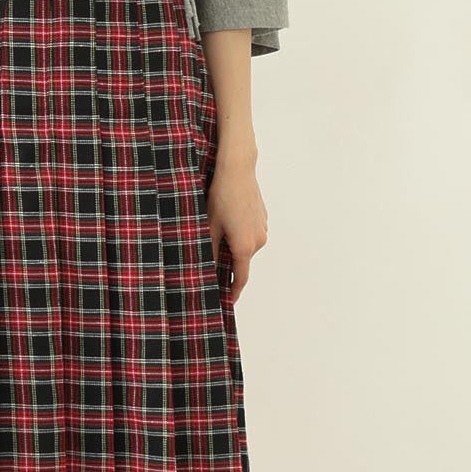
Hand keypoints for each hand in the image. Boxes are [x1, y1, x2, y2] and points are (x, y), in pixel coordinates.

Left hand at [203, 155, 268, 302]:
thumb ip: (211, 252)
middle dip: (229, 266)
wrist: (237, 170)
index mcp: (244, 247)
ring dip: (233, 247)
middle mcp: (258, 241)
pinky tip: (227, 222)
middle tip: (212, 266)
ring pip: (245, 247)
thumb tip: (208, 269)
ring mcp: (262, 229)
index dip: (233, 292)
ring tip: (217, 235)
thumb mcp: (210, 226)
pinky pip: (250, 234)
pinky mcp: (262, 219)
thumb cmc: (221, 197)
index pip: (240, 278)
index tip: (227, 301)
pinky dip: (239, 235)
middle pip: (241, 262)